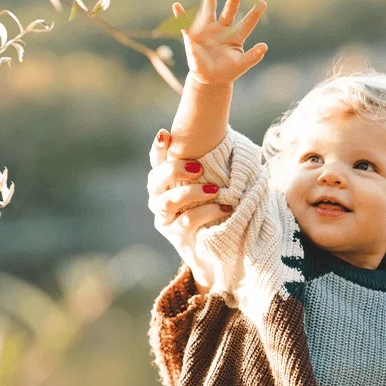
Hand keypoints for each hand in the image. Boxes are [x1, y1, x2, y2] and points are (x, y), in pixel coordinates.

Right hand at [147, 129, 229, 292]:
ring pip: (168, 201)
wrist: (216, 251)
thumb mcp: (213, 186)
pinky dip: (207, 212)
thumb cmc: (215, 210)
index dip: (159, 147)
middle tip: (199, 168)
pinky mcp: (175, 235)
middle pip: (156, 179)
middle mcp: (159, 197)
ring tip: (215, 190)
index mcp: (166, 181)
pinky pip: (187, 221)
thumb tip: (228, 139)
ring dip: (192, 193)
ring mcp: (164, 217)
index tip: (165, 133)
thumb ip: (212, 167)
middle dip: (175, 170)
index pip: (158, 160)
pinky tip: (225, 209)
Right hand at [174, 0, 267, 85]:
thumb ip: (253, 56)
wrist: (211, 79)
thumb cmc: (228, 71)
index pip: (247, 23)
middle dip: (233, 0)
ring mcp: (208, 30)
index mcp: (235, 36)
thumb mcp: (241, 64)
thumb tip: (265, 46)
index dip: (255, 14)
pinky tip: (177, 6)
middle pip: (229, 11)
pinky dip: (181, 16)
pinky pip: (186, 25)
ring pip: (210, 11)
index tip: (263, 3)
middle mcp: (222, 29)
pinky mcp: (194, 36)